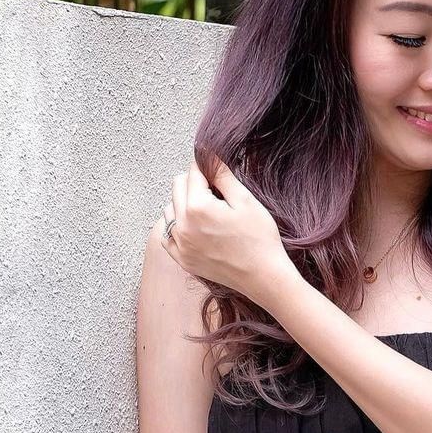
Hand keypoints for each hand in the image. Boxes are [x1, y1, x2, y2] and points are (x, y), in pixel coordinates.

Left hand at [160, 153, 288, 304]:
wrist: (264, 277)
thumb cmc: (260, 239)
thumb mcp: (246, 201)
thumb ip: (223, 175)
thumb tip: (208, 155)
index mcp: (198, 208)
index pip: (192, 172)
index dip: (206, 167)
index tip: (216, 169)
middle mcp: (182, 226)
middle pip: (177, 187)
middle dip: (193, 182)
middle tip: (216, 190)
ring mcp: (179, 245)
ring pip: (170, 210)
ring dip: (183, 203)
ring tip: (208, 210)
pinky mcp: (182, 260)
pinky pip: (167, 235)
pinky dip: (176, 226)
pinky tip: (194, 227)